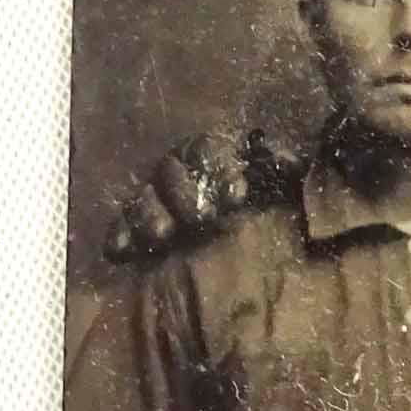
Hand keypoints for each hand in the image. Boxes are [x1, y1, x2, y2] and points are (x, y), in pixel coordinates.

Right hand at [104, 129, 304, 260]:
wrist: (240, 261)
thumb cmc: (263, 210)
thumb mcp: (280, 187)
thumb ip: (284, 169)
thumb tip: (290, 162)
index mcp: (212, 160)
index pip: (206, 150)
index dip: (219, 168)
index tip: (238, 196)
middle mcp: (181, 176)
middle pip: (170, 171)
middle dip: (185, 193)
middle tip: (203, 218)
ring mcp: (157, 202)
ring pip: (144, 197)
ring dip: (151, 213)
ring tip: (165, 235)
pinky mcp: (137, 230)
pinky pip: (121, 226)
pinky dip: (120, 235)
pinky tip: (120, 251)